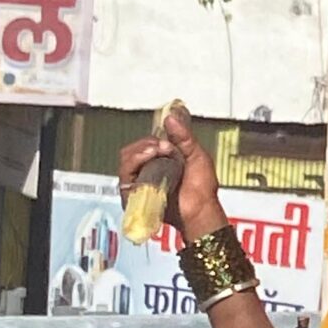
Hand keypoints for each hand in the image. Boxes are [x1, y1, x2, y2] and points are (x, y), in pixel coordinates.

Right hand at [119, 109, 221, 239]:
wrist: (201, 210)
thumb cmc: (202, 187)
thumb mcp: (197, 155)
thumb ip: (184, 137)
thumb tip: (169, 118)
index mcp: (158, 163)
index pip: (143, 146)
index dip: (151, 141)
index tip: (166, 141)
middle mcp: (145, 173)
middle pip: (130, 152)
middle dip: (145, 145)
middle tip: (163, 147)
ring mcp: (139, 185)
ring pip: (125, 161)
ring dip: (140, 152)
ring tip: (156, 152)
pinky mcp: (134, 196)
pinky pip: (124, 177)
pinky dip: (134, 164)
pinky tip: (147, 159)